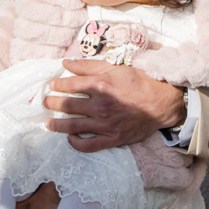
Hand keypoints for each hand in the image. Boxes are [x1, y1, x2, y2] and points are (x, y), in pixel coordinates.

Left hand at [44, 59, 185, 152]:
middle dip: (52, 103)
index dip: (57, 85)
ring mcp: (107, 124)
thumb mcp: (115, 67)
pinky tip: (70, 138)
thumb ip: (89, 66)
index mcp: (102, 85)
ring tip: (48, 123)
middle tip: (46, 103)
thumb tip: (66, 63)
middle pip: (67, 105)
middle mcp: (102, 105)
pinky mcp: (113, 138)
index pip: (70, 85)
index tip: (52, 85)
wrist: (162, 103)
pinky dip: (76, 143)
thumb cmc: (139, 82)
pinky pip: (89, 145)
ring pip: (73, 126)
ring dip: (57, 125)